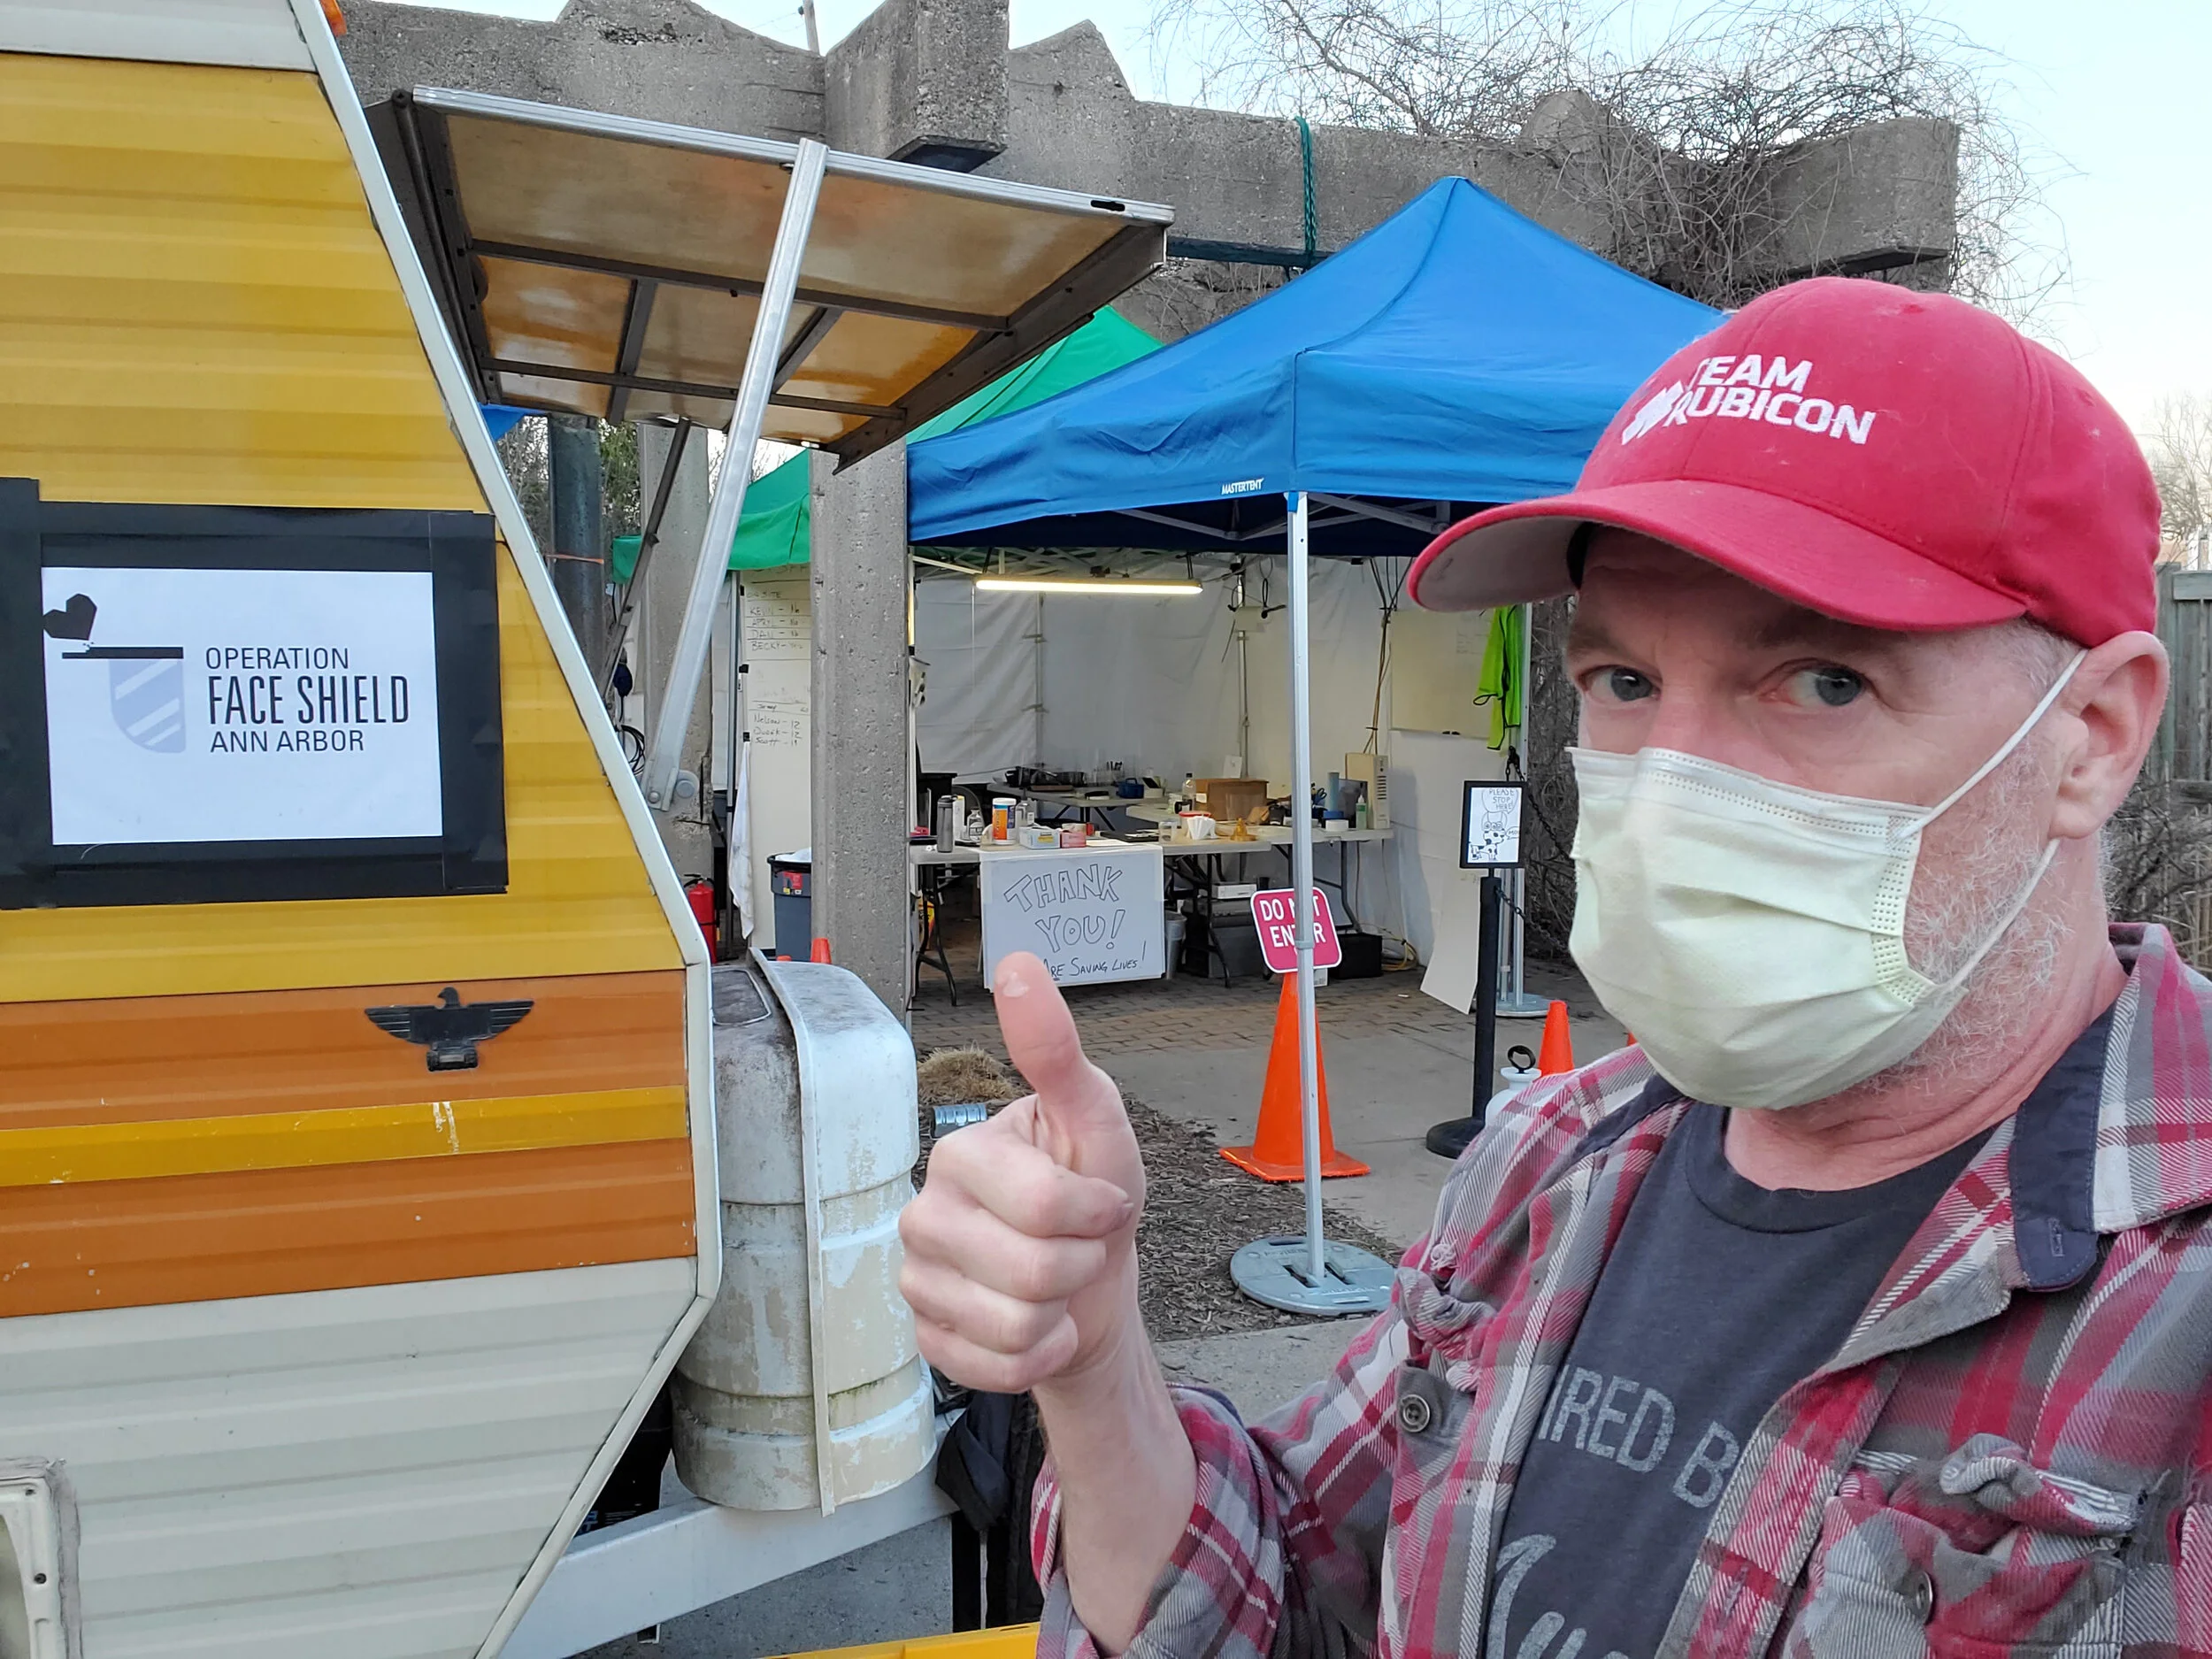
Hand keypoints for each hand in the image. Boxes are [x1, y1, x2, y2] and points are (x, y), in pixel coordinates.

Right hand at [900, 952, 1145, 1392]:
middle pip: (1030, 1271)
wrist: (1091, 1286)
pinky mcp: (927, 1339)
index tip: (1105, 1198)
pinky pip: (991, 1367)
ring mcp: (917, 1280)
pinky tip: (1037, 1329)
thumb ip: (1056, 1051)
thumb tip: (1018, 964)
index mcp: (961, 1152)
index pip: (1043, 1203)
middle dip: (1082, 1266)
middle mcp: (924, 1212)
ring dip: (1060, 1314)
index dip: (1097, 1211)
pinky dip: (1035, 1358)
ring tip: (1057, 1287)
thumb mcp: (1095, 1122)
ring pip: (1012, 1325)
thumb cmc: (1092, 1194)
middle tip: (1079, 1247)